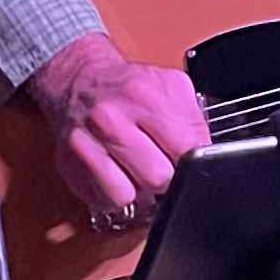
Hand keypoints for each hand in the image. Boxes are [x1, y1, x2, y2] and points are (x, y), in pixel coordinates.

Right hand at [26, 33, 207, 220]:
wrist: (77, 79)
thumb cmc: (126, 87)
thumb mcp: (170, 85)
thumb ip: (193, 117)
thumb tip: (209, 151)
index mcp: (141, 96)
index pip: (185, 147)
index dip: (194, 160)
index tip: (191, 159)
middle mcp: (110, 119)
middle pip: (157, 177)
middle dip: (167, 176)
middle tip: (162, 162)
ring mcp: (85, 145)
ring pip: (128, 195)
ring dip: (139, 189)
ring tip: (139, 170)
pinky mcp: (70, 166)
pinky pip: (105, 200)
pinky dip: (116, 194)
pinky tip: (119, 175)